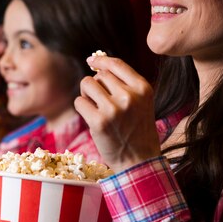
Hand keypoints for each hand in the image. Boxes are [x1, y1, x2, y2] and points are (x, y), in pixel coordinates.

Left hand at [74, 55, 160, 171]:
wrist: (139, 161)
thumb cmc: (137, 130)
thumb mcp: (141, 102)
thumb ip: (124, 83)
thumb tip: (96, 61)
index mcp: (143, 88)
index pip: (117, 64)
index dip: (101, 60)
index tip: (91, 61)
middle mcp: (129, 96)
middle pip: (99, 75)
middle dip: (94, 83)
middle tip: (98, 98)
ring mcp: (113, 109)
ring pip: (87, 84)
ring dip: (86, 94)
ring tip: (94, 106)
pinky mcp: (98, 122)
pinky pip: (79, 102)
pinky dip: (81, 107)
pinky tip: (91, 117)